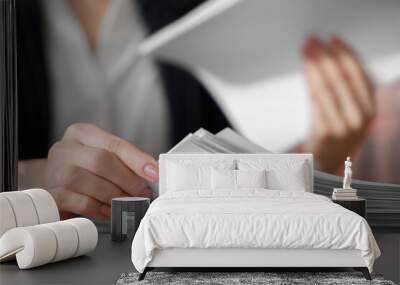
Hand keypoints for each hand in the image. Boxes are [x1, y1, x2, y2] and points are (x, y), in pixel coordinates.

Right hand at [45, 123, 157, 219]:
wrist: (54, 186)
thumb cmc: (85, 170)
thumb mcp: (102, 158)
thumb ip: (124, 162)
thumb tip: (151, 175)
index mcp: (81, 133)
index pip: (115, 144)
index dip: (137, 160)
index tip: (154, 173)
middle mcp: (65, 148)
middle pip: (102, 161)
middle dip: (128, 180)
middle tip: (143, 193)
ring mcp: (56, 171)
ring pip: (92, 183)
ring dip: (117, 196)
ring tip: (130, 203)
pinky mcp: (52, 195)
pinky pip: (83, 203)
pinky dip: (102, 209)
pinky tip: (112, 211)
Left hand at [301, 36, 375, 172]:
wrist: (327, 161)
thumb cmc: (336, 131)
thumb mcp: (349, 110)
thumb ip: (344, 88)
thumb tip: (326, 56)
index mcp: (371, 109)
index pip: (360, 74)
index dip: (346, 54)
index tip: (333, 39)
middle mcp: (361, 117)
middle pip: (343, 78)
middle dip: (327, 55)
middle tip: (313, 40)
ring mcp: (343, 126)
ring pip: (328, 87)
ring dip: (315, 64)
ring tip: (306, 49)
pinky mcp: (325, 132)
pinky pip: (316, 100)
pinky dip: (310, 79)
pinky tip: (305, 67)